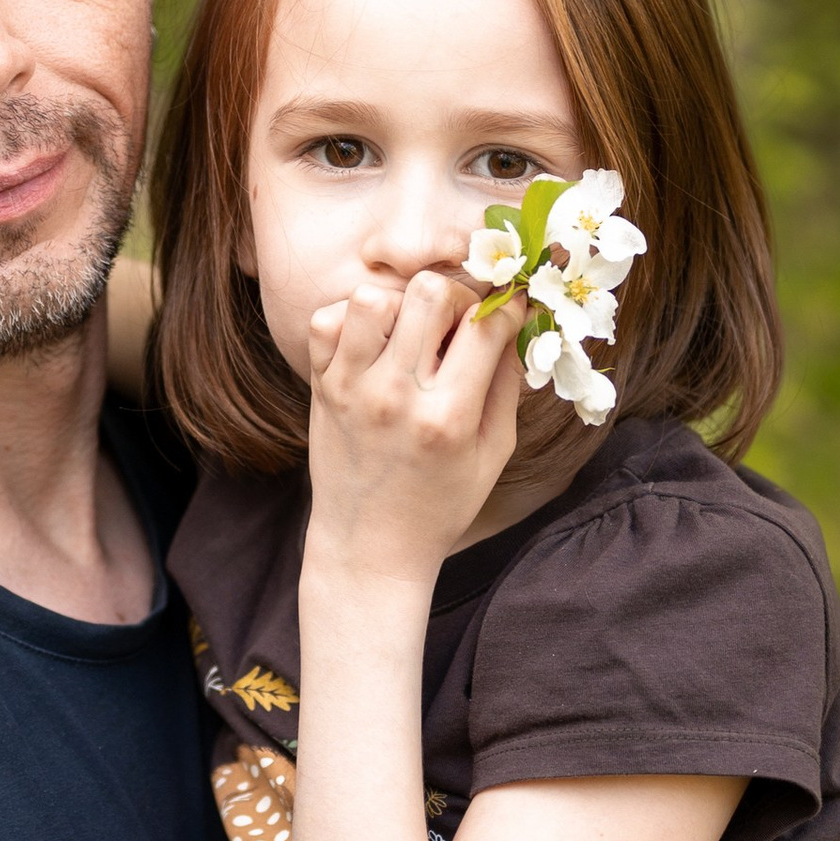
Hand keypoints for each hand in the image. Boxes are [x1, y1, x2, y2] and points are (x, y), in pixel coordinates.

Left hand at [303, 267, 522, 588]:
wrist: (369, 546)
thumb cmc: (441, 504)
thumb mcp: (494, 452)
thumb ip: (507, 384)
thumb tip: (518, 320)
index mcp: (448, 418)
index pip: (485, 326)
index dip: (508, 306)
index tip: (511, 309)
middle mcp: (395, 396)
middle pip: (429, 293)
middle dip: (456, 295)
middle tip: (459, 322)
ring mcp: (351, 389)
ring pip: (373, 297)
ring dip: (401, 303)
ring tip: (413, 332)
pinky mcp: (321, 387)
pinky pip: (327, 321)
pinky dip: (353, 320)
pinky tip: (375, 345)